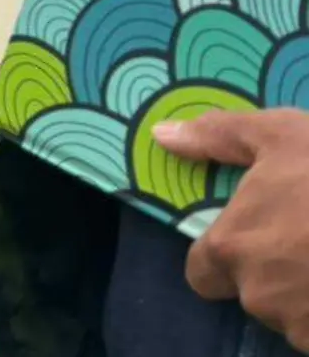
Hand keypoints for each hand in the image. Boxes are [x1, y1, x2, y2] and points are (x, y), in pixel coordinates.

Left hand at [156, 108, 308, 350]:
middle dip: (274, 276)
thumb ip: (217, 138)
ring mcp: (300, 323)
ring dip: (308, 295)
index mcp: (231, 248)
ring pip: (292, 315)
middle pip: (252, 293)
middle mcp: (258, 294)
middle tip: (307, 243)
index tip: (256, 239)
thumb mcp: (279, 134)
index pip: (202, 273)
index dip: (225, 259)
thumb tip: (163, 136)